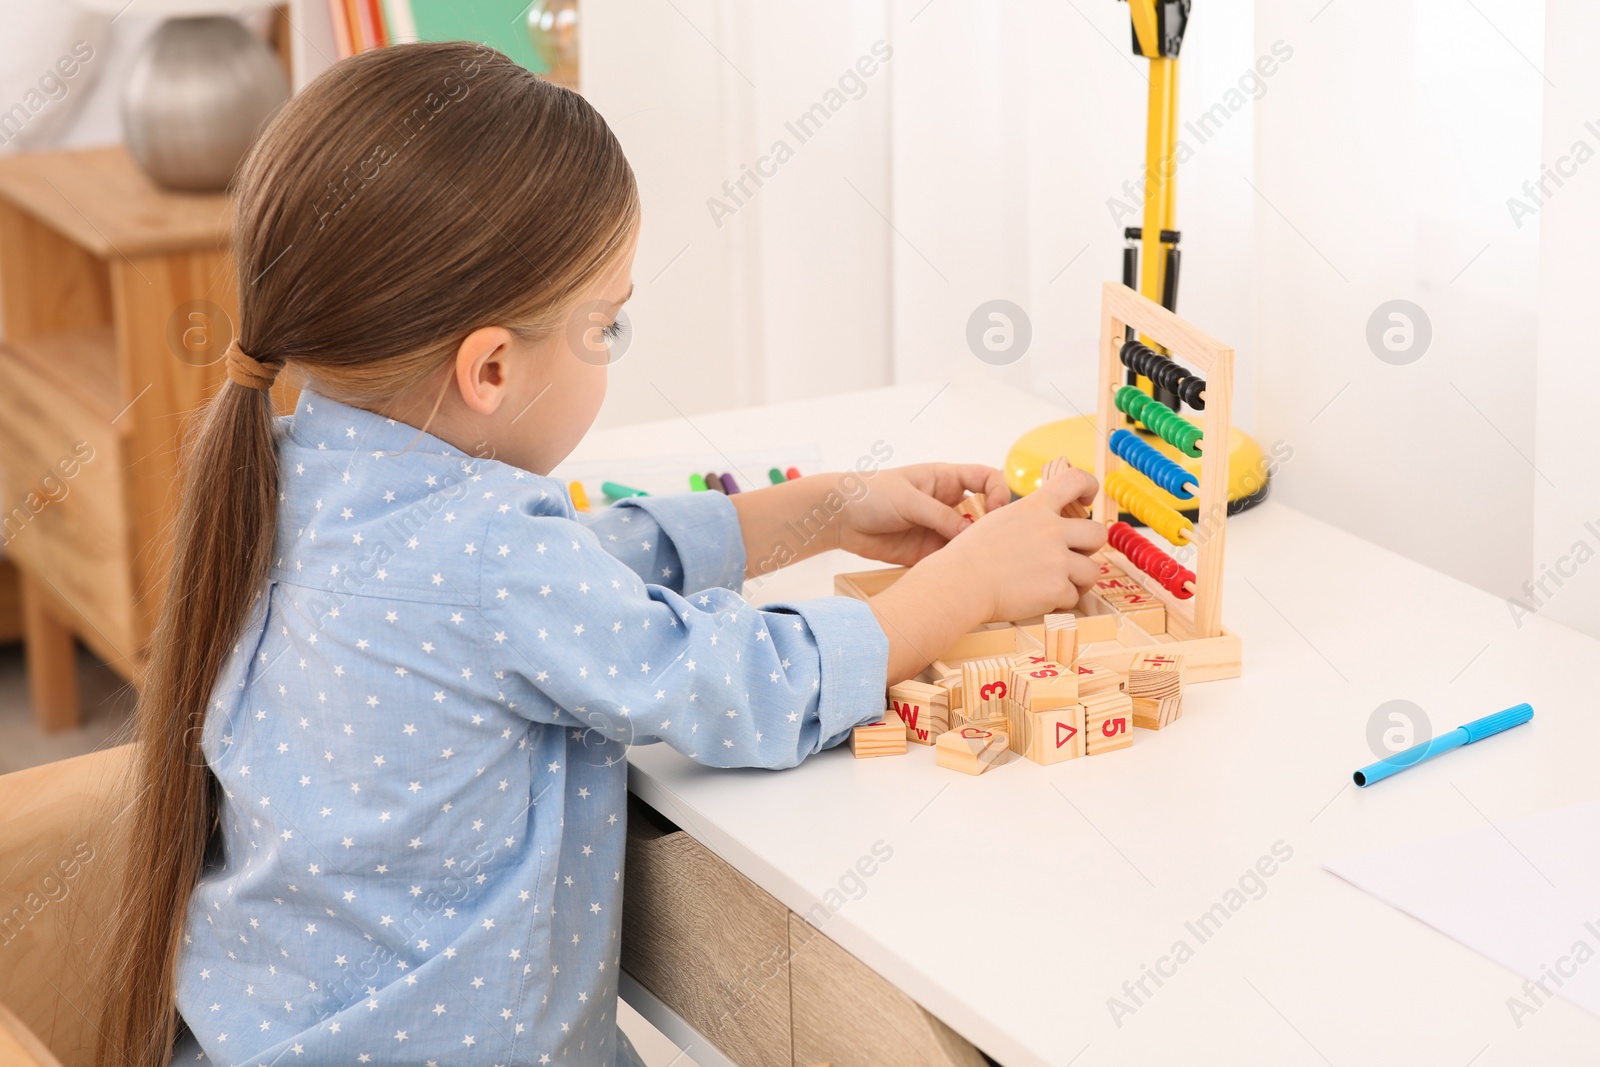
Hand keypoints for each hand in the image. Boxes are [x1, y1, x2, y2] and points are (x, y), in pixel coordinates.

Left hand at [834, 463, 1010, 565]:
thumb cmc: (870, 494)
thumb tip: (971, 532)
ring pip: (969, 540)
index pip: (986, 479)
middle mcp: (947, 504)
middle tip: (989, 542)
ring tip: (975, 562)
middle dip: (991, 527)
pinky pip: (950, 559)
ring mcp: (938, 529)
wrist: (839, 518)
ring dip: (974, 550)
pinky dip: (957, 566)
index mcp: (946, 480)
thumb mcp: (908, 499)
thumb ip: (940, 515)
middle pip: (984, 513)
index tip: (996, 510)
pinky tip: (957, 573)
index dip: (999, 491)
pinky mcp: (927, 552)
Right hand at [866, 466, 1105, 681]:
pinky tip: (1040, 600)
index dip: (1088, 486)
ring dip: (1078, 580)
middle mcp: (1051, 530)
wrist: (960, 583)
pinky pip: (1073, 597)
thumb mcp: (999, 519)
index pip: (1076, 480)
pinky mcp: (1056, 589)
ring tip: (1056, 585)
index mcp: (1035, 507)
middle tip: (1072, 557)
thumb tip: (1047, 520)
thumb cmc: (970, 555)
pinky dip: (1059, 602)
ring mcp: (1057, 560)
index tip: (1087, 499)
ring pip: (1092, 571)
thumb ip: (1029, 516)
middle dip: (1088, 548)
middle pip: (1098, 533)